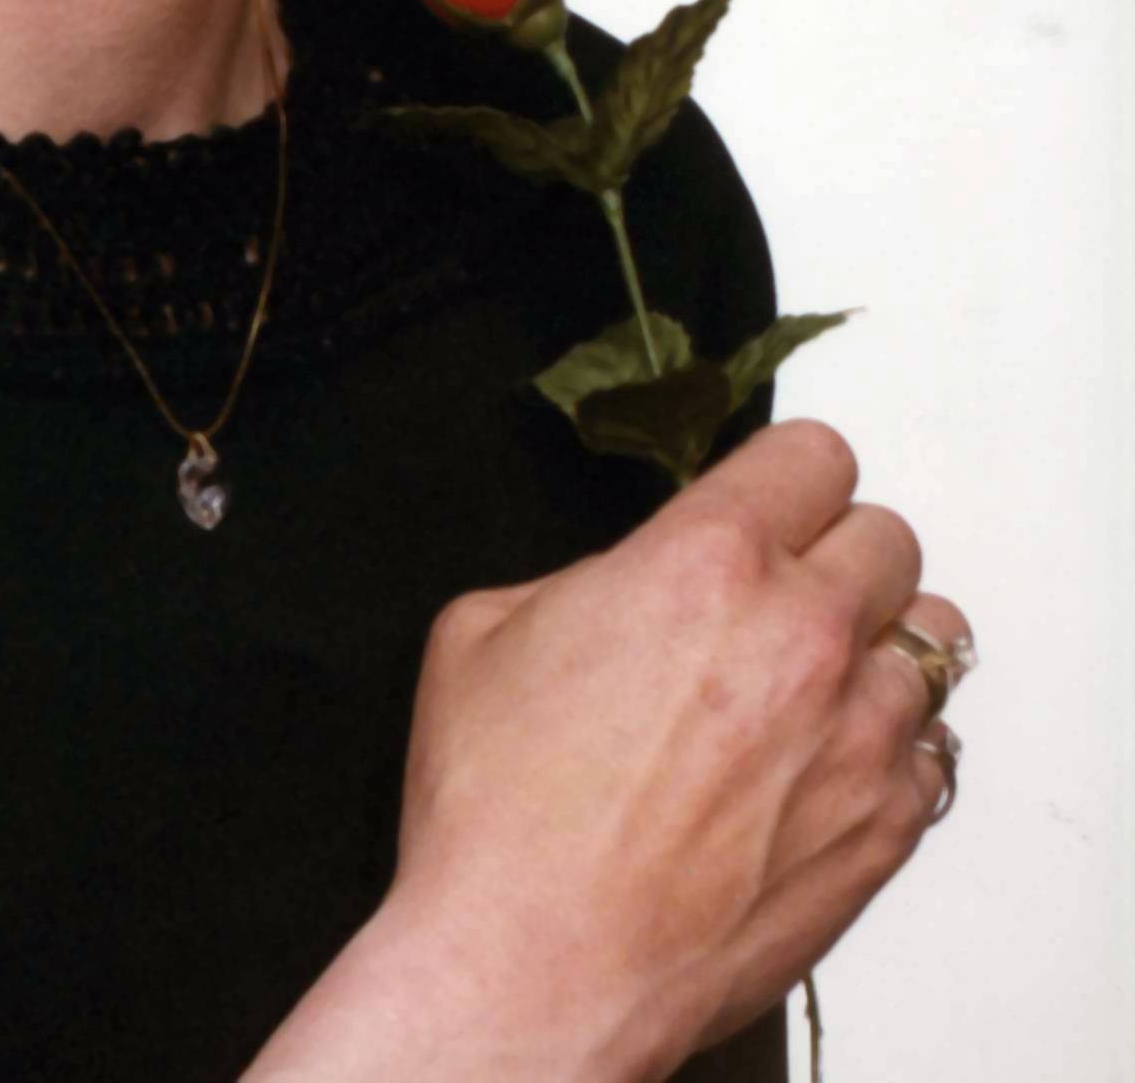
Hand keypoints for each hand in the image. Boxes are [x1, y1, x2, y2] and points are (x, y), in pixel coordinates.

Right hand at [248, 420, 972, 1082]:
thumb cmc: (502, 815)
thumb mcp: (487, 626)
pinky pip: (934, 752)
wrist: (536, 966)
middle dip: (833, 554)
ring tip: (814, 682)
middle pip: (890, 539)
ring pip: (932, 642)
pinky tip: (821, 765)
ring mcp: (859, 738)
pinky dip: (889, 747)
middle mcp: (803, 635)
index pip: (815, 456)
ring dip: (876, 647)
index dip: (784, 475)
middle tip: (781, 592)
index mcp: (705, 559)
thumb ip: (591, 575)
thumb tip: (634, 580)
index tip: (769, 499)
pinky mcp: (885, 831)